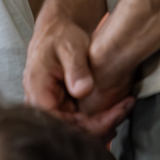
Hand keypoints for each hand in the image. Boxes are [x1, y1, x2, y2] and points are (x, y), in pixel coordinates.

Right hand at [24, 11, 134, 138]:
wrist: (59, 30)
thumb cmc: (62, 36)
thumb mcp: (71, 48)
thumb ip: (76, 69)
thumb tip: (82, 91)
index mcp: (37, 88)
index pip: (57, 121)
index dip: (85, 126)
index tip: (111, 118)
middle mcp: (39, 100)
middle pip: (66, 129)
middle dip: (97, 128)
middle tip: (122, 113)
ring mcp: (48, 104)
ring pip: (72, 127)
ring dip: (98, 126)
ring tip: (121, 113)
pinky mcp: (58, 104)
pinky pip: (75, 120)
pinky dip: (95, 120)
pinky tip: (112, 113)